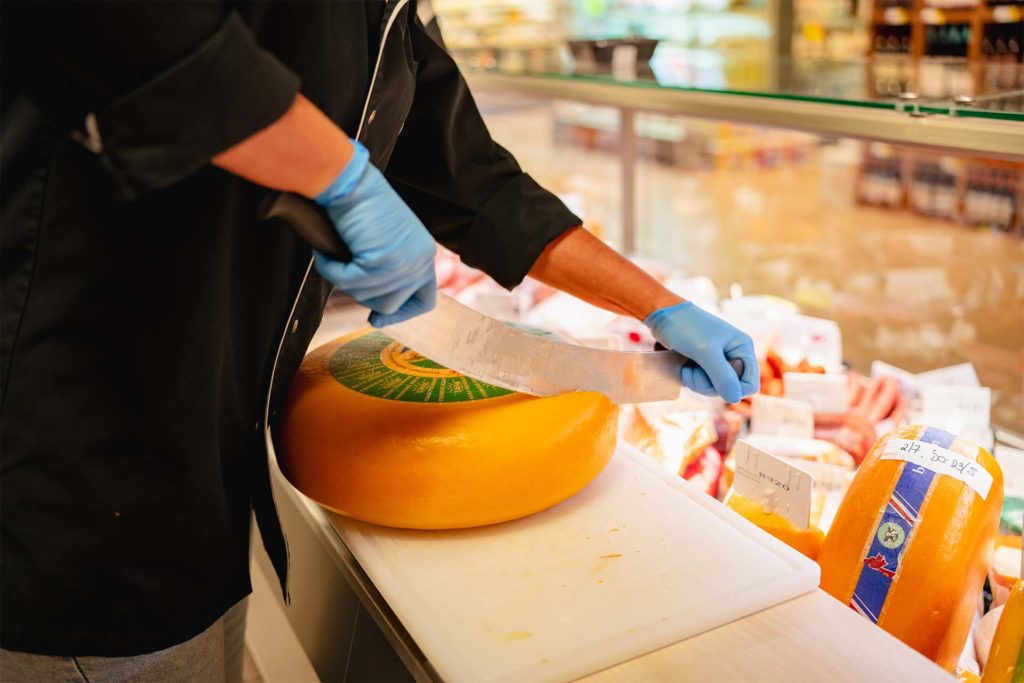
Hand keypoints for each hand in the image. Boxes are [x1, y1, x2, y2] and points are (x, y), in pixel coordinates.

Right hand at [313, 140, 436, 326]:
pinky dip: (331, 269)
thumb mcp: (387, 240)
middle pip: (390, 303)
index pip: (424, 300)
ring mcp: (402, 265)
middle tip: (345, 271)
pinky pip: (348, 283)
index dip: (401, 313)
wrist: (350, 182)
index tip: (378, 319)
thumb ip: (391, 267)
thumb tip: (377, 304)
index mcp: (425, 254)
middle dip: (363, 293)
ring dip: (345, 279)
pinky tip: (326, 251)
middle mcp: (420, 262)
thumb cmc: (362, 204)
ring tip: (336, 253)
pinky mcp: (380, 264)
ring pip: (367, 297)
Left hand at [644, 301, 758, 403]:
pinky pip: (702, 383)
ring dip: (696, 382)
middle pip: (729, 389)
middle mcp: (734, 355)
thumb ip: (722, 376)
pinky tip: (683, 367)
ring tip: (685, 367)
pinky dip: (691, 379)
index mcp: (742, 348)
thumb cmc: (686, 327)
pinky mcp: (704, 364)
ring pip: (714, 389)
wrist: (663, 315)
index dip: (733, 389)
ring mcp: (718, 361)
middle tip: (691, 370)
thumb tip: (735, 399)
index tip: (713, 379)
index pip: (750, 385)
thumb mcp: (705, 351)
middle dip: (708, 384)